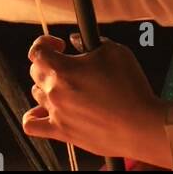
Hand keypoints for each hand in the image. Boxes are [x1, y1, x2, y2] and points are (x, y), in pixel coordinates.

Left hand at [23, 34, 166, 162]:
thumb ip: (90, 42)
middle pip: (36, 71)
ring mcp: (56, 113)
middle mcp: (54, 91)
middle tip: (72, 67)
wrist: (141, 125)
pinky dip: (32, 116)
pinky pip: (31, 125)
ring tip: (70, 88)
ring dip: (48, 87)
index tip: (59, 45)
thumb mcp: (115, 52)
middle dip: (51, 64)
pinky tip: (45, 111)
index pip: (37, 51)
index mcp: (63, 69)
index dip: (45, 43)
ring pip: (37, 94)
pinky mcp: (61, 132)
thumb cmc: (131, 87)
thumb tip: (74, 40)